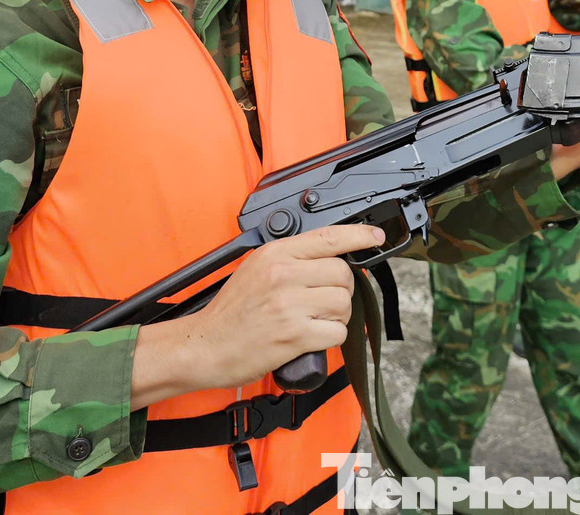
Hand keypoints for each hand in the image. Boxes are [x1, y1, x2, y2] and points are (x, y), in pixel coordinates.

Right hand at [130, 223, 382, 406]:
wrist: (204, 346)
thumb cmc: (230, 313)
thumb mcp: (255, 269)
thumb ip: (290, 259)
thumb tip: (329, 258)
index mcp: (275, 253)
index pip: (328, 237)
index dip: (359, 235)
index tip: (375, 236)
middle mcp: (283, 274)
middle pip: (343, 274)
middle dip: (341, 290)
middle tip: (322, 303)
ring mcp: (289, 304)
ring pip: (343, 303)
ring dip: (336, 316)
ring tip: (313, 321)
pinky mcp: (294, 334)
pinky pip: (336, 332)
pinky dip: (330, 338)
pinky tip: (311, 338)